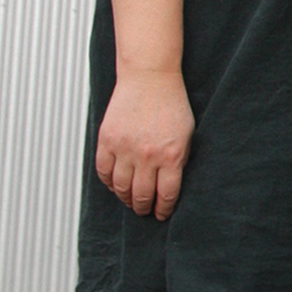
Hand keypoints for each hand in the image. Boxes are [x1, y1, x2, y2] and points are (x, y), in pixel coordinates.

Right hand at [95, 67, 194, 220]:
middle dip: (144, 208)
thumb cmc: (172, 102)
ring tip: (131, 200)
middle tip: (144, 211)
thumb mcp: (188, 132)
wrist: (150, 77)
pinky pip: (103, 172)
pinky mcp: (107, 141)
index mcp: (171, 154)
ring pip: (121, 188)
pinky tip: (115, 184)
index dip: (163, 209)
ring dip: (126, 199)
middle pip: (141, 195)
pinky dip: (108, 183)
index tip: (162, 215)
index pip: (166, 194)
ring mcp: (124, 149)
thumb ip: (180, 159)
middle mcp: (147, 155)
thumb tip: (172, 184)